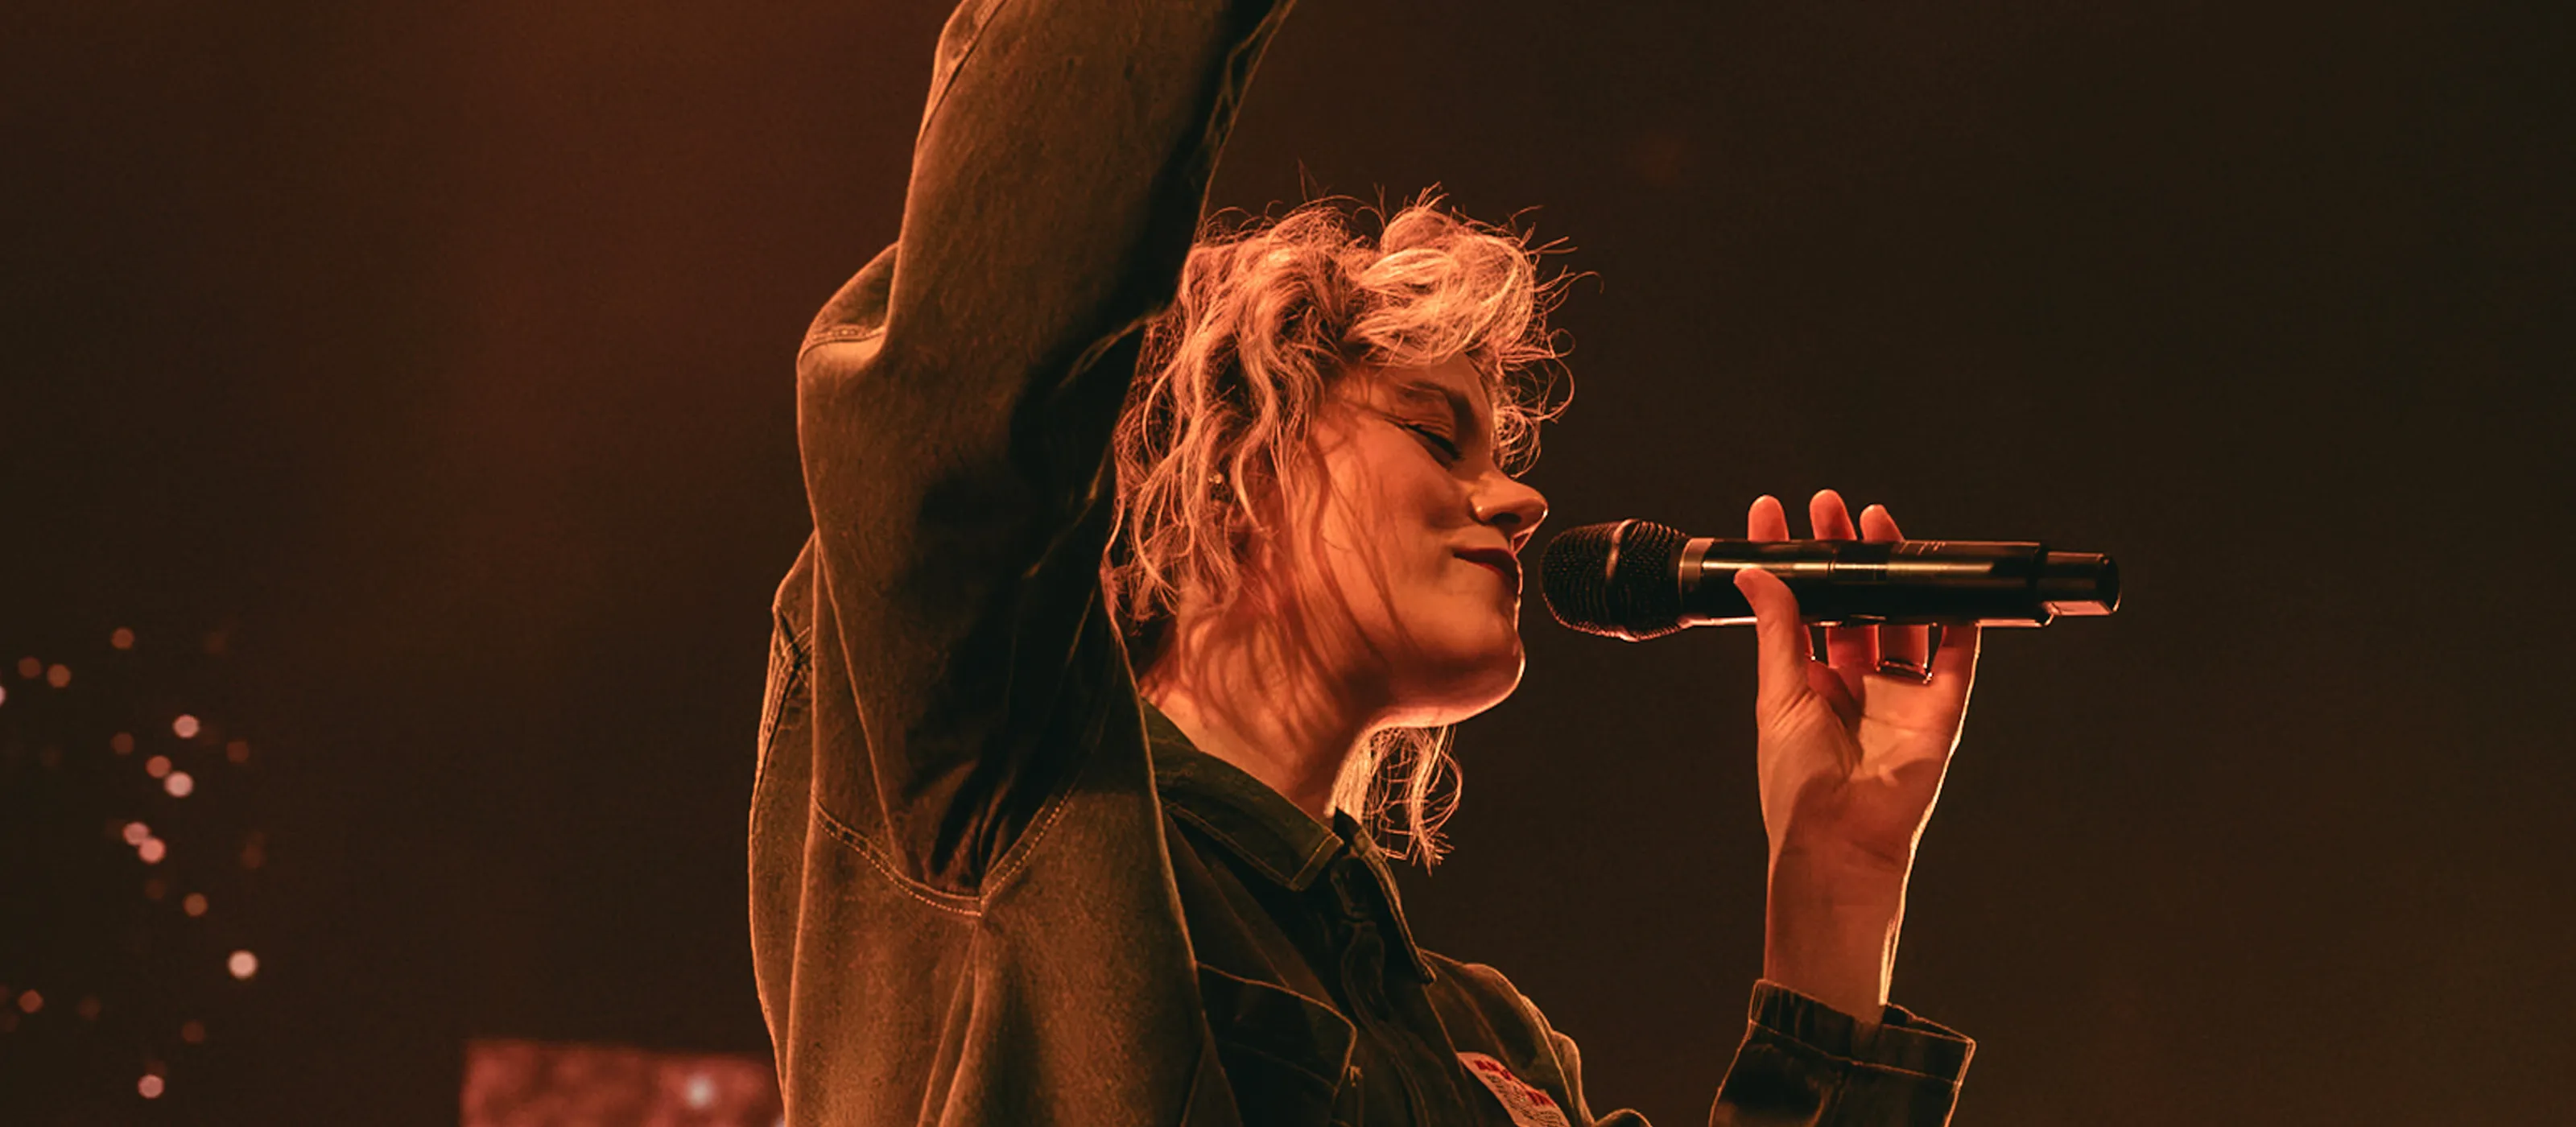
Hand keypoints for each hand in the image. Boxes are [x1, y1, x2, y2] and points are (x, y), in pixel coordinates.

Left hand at [1736, 490, 1980, 1016]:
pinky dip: (1960, 620)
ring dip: (1895, 571)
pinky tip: (1951, 581)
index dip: (1794, 563)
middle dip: (1846, 554)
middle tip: (1830, 507)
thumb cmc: (1798, 786)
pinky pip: (1958, 658)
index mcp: (1813, 684)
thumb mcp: (1778, 695)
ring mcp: (1902, 696)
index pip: (1805, 608)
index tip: (1776, 518)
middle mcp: (1859, 685)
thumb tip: (1754, 574)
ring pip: (1906, 617)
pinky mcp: (1941, 711)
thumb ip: (1777, 629)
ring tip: (1877, 521)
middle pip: (1859, 604)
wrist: (1838, 840)